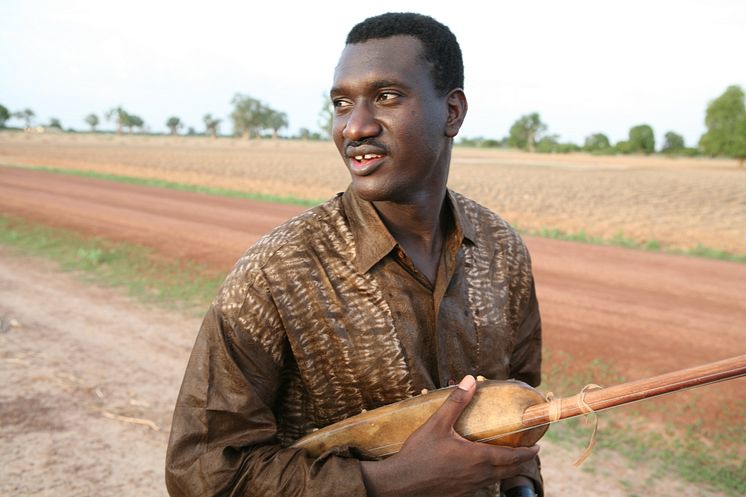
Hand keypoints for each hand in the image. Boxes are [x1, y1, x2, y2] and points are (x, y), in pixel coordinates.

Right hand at [360, 375, 539, 496]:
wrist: (401, 483)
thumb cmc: (419, 454)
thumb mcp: (437, 424)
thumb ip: (456, 402)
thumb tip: (469, 381)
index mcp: (478, 458)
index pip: (511, 457)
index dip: (526, 453)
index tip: (536, 448)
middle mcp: (478, 476)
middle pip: (508, 471)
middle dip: (520, 462)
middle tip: (527, 453)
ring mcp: (469, 488)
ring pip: (495, 480)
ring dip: (505, 470)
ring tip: (506, 461)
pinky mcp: (459, 494)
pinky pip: (481, 486)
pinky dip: (489, 478)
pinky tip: (479, 472)